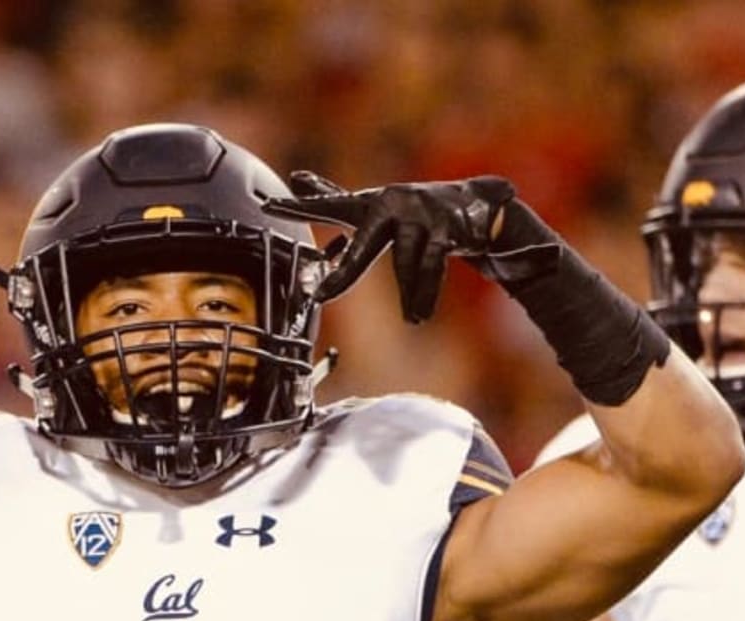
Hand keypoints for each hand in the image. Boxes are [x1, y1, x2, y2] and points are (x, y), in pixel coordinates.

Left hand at [263, 172, 515, 321]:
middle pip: (364, 247)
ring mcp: (420, 214)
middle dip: (346, 275)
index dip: (298, 207)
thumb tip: (297, 177)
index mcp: (369, 203)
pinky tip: (419, 315)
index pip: (328, 206)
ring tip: (411, 319)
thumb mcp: (371, 206)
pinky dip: (425, 294)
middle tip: (322, 298)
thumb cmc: (412, 213)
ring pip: (405, 263)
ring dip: (409, 294)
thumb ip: (334, 196)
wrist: (477, 206)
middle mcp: (391, 204)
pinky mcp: (446, 227)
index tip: (267, 207)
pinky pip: (431, 267)